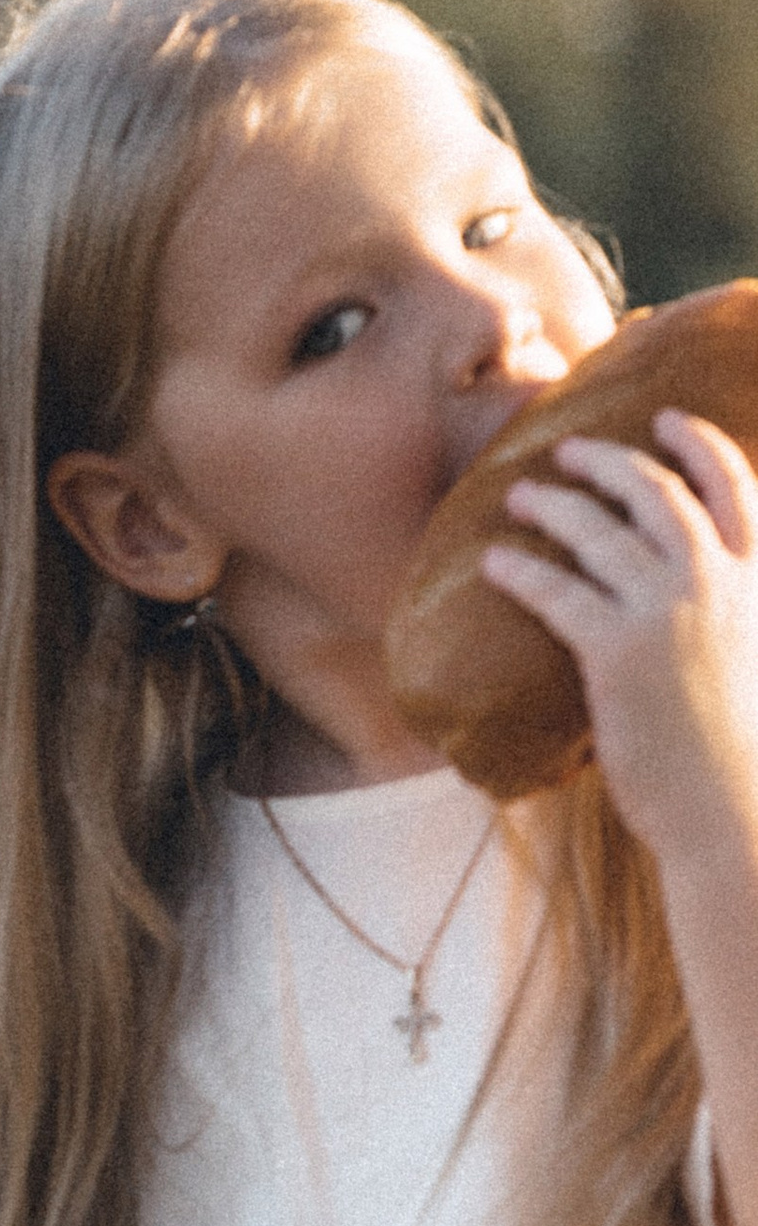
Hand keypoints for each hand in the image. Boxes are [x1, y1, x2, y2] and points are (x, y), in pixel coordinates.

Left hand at [483, 412, 757, 873]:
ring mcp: (667, 611)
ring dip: (557, 504)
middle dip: (609, 462)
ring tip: (523, 494)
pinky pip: (558, 592)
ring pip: (601, 532)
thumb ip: (725, 616)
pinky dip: (522, 571)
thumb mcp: (748, 660)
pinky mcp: (617, 651)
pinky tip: (493, 563)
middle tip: (567, 450)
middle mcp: (717, 581)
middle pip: (656, 493)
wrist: (729, 807)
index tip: (666, 418)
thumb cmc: (735, 753)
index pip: (735, 486)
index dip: (698, 443)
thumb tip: (688, 604)